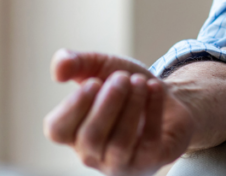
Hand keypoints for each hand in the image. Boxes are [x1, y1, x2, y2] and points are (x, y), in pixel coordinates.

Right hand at [43, 49, 195, 175]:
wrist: (168, 96)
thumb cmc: (126, 86)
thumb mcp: (99, 66)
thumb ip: (74, 63)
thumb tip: (58, 71)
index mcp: (73, 133)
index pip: (58, 130)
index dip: (74, 106)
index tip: (94, 82)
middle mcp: (92, 154)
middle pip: (91, 137)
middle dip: (108, 103)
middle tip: (122, 78)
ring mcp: (120, 162)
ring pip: (120, 143)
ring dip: (131, 106)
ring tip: (139, 81)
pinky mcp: (149, 161)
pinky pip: (149, 141)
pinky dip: (152, 110)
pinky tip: (154, 88)